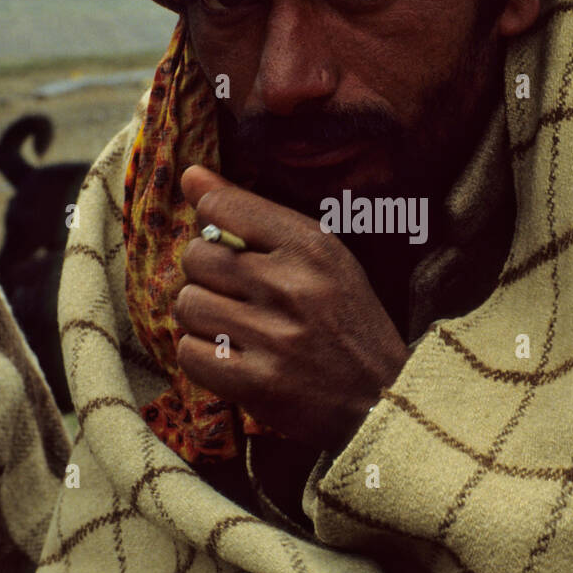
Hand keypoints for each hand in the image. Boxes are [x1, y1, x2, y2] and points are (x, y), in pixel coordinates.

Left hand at [173, 165, 410, 451]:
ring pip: (188, 304)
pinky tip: (231, 356)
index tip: (230, 243)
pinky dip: (203, 356)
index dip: (212, 223)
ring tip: (234, 327)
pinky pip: (190, 352)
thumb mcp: (321, 256)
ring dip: (203, 317)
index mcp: (312, 247)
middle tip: (237, 294)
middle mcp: (292, 287)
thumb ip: (254, 213)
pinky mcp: (258, 383)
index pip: (222, 206)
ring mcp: (275, 337)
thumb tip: (190, 174)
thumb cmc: (347, 320)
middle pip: (196, 257)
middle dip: (207, 275)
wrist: (385, 398)